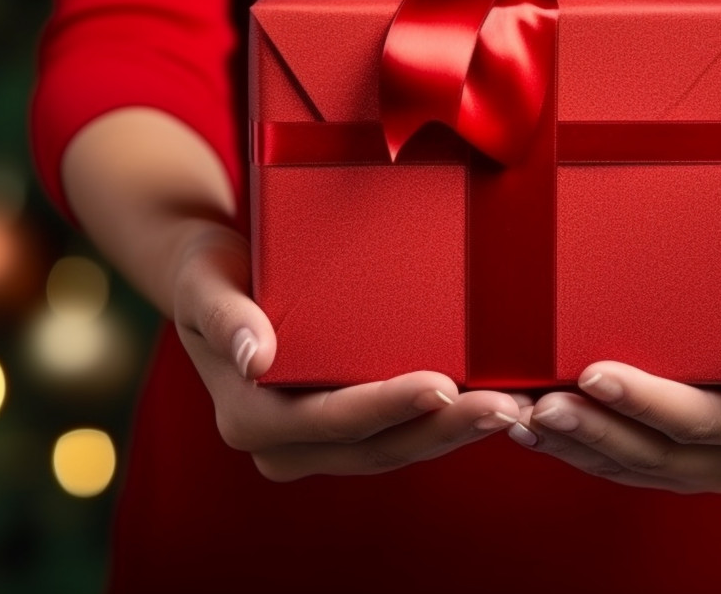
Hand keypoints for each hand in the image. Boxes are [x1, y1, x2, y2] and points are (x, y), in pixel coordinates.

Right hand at [170, 220, 522, 480]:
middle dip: (445, 428)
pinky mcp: (349, 430)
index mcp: (249, 417)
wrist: (214, 280)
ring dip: (460, 433)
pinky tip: (499, 406)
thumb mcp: (203, 279)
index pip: (330, 420)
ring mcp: (319, 444)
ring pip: (401, 450)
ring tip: (517, 409)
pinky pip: (405, 435)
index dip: (387, 407)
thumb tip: (254, 355)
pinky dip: (451, 424)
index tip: (441, 384)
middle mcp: (284, 444)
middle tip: (506, 405)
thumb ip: (225, 313)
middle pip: (378, 447)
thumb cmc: (211, 271)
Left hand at [506, 224, 720, 492]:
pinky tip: (533, 423)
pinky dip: (576, 444)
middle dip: (592, 430)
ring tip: (519, 417)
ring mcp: (705, 458)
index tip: (594, 372)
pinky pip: (620, 457)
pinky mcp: (675, 448)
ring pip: (628, 464)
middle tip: (538, 404)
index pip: (697, 420)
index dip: (643, 400)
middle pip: (653, 454)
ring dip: (572, 445)